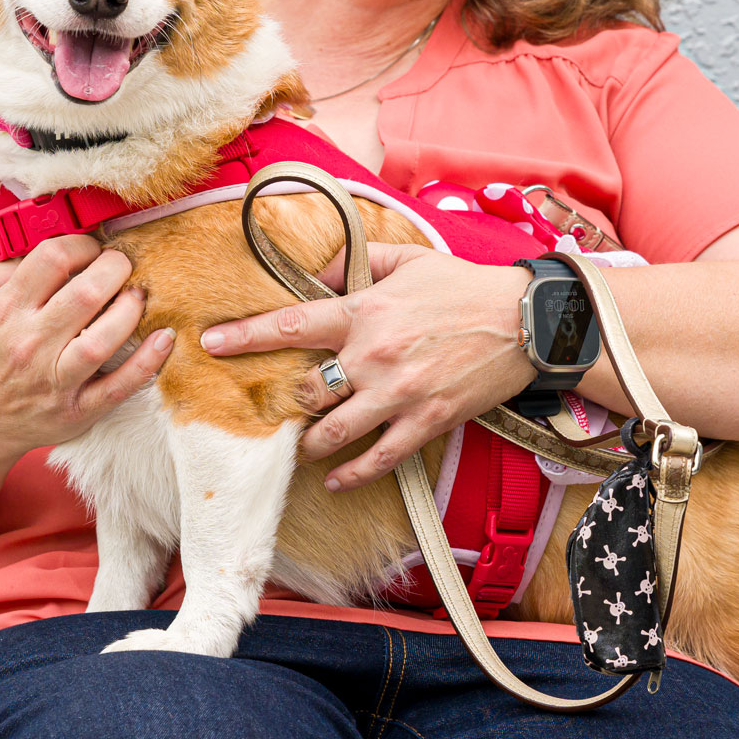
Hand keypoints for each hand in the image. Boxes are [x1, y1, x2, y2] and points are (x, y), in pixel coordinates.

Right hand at [0, 235, 173, 459]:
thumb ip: (10, 265)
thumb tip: (59, 246)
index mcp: (5, 309)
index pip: (54, 258)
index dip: (84, 245)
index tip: (94, 250)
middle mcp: (29, 343)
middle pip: (86, 294)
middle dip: (116, 269)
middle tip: (124, 266)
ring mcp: (54, 379)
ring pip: (102, 339)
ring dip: (131, 310)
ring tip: (138, 296)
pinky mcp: (77, 409)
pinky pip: (119, 386)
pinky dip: (147, 362)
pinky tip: (164, 338)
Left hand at [200, 243, 537, 490]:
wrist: (526, 321)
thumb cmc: (463, 286)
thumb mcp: (406, 259)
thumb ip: (353, 262)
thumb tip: (311, 274)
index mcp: (365, 311)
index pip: (291, 324)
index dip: (246, 336)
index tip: (211, 343)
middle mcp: (374, 356)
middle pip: (306, 390)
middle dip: (285, 401)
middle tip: (276, 406)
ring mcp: (399, 394)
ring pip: (331, 433)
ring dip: (309, 442)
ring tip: (303, 444)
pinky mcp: (425, 422)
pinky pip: (376, 459)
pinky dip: (350, 474)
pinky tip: (334, 480)